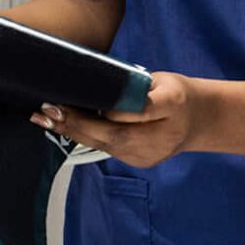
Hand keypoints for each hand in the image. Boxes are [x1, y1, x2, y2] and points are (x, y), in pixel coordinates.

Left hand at [35, 72, 202, 166]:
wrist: (199, 122)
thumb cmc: (177, 95)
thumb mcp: (164, 81)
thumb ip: (136, 87)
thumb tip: (100, 91)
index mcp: (172, 107)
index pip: (136, 112)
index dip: (104, 111)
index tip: (74, 103)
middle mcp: (160, 137)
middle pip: (113, 135)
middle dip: (75, 124)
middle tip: (46, 112)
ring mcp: (148, 155)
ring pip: (106, 145)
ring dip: (73, 131)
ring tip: (44, 118)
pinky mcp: (138, 162)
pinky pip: (108, 148)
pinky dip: (84, 136)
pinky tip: (63, 126)